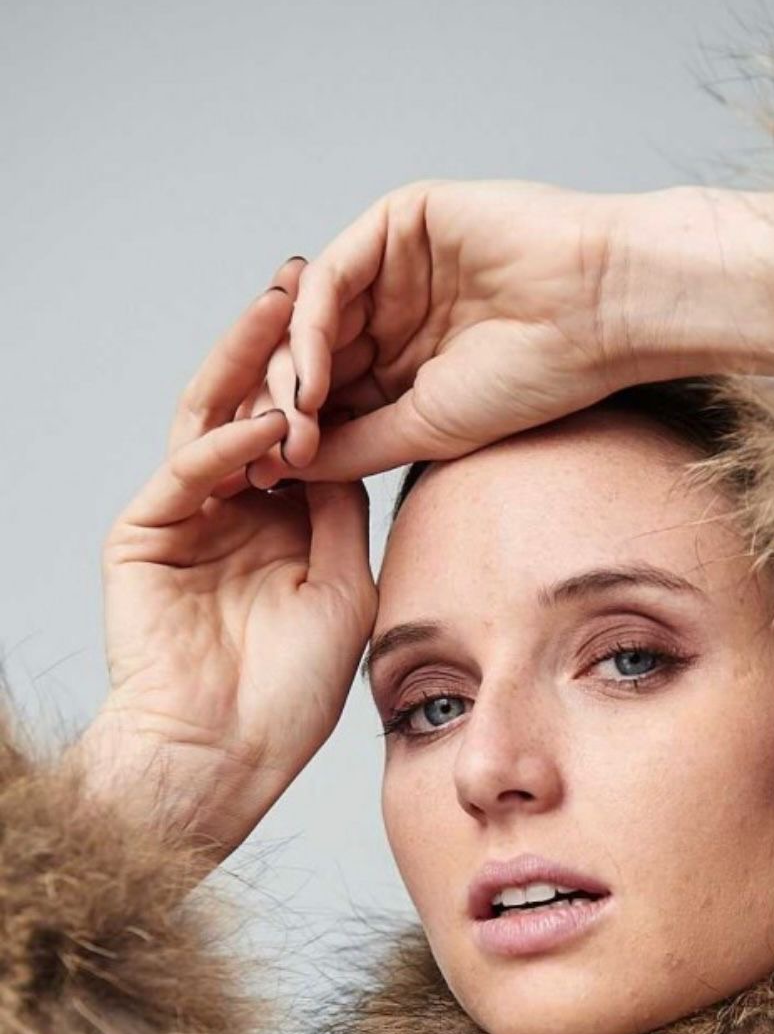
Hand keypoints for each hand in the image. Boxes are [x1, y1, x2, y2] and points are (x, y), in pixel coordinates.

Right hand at [74, 260, 376, 859]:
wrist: (224, 756)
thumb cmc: (288, 696)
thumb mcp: (344, 590)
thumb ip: (344, 515)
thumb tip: (359, 440)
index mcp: (278, 523)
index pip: (302, 430)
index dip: (330, 379)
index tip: (369, 325)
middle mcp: (230, 510)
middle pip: (253, 406)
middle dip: (280, 345)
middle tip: (309, 277)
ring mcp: (184, 518)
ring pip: (212, 420)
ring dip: (244, 366)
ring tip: (278, 306)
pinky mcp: (144, 534)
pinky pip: (188, 473)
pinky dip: (226, 446)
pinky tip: (265, 422)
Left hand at [241, 181, 773, 487]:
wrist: (600, 312)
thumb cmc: (537, 377)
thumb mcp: (427, 429)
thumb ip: (356, 445)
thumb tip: (286, 471)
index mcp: (407, 359)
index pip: (332, 393)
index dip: (297, 434)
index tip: (270, 482)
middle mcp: (395, 309)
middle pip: (312, 354)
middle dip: (282, 404)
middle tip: (268, 453)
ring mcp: (393, 263)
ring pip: (313, 318)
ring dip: (291, 372)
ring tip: (289, 423)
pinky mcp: (397, 221)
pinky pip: (332, 277)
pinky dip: (311, 329)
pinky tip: (308, 378)